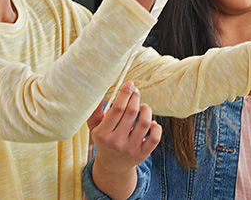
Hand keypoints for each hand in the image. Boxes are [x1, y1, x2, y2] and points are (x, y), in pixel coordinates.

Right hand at [88, 82, 160, 198]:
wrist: (112, 165)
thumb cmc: (104, 140)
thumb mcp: (94, 127)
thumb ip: (95, 110)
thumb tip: (99, 93)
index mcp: (103, 133)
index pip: (117, 109)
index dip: (125, 94)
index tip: (130, 84)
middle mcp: (117, 142)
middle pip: (131, 113)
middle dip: (135, 98)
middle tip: (136, 92)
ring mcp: (131, 148)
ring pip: (145, 122)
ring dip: (146, 109)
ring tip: (143, 106)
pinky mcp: (143, 154)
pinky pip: (155, 137)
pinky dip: (156, 127)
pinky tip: (151, 122)